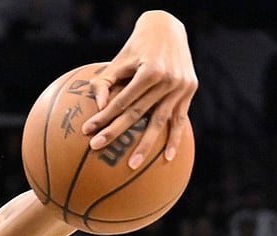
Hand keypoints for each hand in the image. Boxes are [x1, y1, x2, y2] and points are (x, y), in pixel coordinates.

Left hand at [81, 10, 196, 167]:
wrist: (167, 30)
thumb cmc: (136, 48)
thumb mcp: (119, 61)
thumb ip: (104, 83)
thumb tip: (98, 108)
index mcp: (150, 70)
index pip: (122, 100)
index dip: (104, 117)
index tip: (87, 131)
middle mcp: (168, 80)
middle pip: (138, 113)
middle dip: (116, 132)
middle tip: (97, 147)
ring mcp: (181, 87)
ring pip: (160, 121)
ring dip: (146, 146)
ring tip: (132, 165)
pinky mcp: (189, 92)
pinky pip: (180, 120)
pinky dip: (174, 140)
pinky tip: (167, 158)